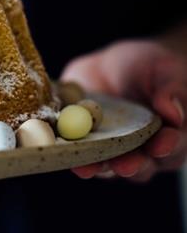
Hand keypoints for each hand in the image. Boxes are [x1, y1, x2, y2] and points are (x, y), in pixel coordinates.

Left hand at [61, 40, 186, 182]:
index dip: (168, 146)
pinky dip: (68, 153)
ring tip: (87, 167)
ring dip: (96, 166)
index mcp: (168, 135)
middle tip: (125, 164)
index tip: (161, 145)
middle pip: (141, 166)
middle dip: (132, 165)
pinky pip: (76, 153)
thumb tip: (174, 113)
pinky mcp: (85, 145)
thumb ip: (170, 91)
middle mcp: (142, 151)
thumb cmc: (151, 68)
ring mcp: (112, 152)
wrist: (116, 66)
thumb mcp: (164, 72)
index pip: (172, 145)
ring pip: (107, 166)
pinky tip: (59, 150)